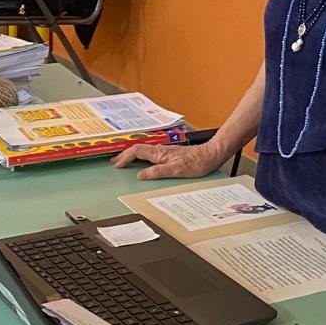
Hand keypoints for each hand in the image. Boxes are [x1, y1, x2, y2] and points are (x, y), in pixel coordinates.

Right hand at [111, 140, 225, 176]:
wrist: (211, 155)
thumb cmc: (197, 162)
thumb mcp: (177, 170)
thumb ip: (158, 172)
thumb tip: (141, 175)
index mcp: (160, 153)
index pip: (136, 151)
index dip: (125, 158)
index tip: (117, 165)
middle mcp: (161, 150)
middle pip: (137, 150)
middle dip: (124, 155)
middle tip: (114, 162)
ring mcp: (165, 152)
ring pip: (143, 151)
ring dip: (132, 156)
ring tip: (124, 162)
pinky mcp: (170, 155)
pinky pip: (150, 154)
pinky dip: (141, 158)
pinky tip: (143, 162)